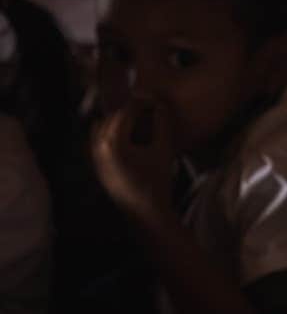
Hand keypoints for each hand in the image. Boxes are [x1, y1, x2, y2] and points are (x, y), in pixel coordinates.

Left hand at [91, 99, 176, 220]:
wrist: (146, 215)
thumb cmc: (157, 183)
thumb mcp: (164, 150)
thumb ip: (162, 123)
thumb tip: (159, 104)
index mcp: (114, 143)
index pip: (125, 112)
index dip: (141, 102)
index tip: (154, 99)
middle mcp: (99, 149)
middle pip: (111, 117)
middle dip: (129, 110)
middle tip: (147, 107)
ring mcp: (95, 159)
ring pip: (101, 128)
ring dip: (117, 121)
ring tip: (136, 120)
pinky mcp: (97, 167)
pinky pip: (97, 141)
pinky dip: (109, 133)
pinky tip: (127, 136)